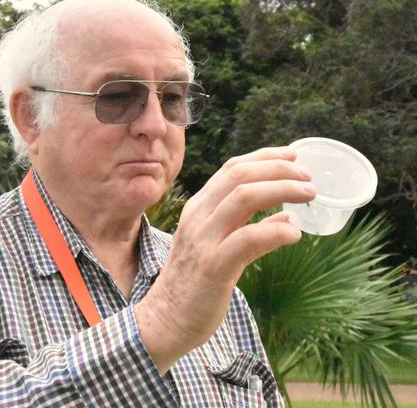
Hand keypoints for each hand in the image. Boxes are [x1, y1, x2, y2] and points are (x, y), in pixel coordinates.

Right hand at [134, 147, 315, 372]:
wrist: (166, 318)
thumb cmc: (194, 282)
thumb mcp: (215, 245)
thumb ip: (246, 227)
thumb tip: (287, 216)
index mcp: (198, 208)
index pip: (232, 168)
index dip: (265, 157)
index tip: (293, 156)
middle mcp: (199, 217)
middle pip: (240, 175)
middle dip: (279, 169)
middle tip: (308, 179)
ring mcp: (204, 240)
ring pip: (244, 197)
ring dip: (282, 190)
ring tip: (308, 197)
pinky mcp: (214, 266)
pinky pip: (248, 238)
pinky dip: (275, 230)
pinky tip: (294, 233)